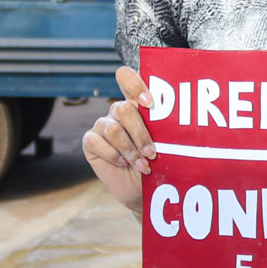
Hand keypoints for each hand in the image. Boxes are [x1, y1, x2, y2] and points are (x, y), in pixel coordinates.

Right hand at [83, 65, 156, 212]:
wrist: (142, 189)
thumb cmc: (157, 163)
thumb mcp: (165, 143)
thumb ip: (163, 128)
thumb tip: (176, 121)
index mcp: (136, 104)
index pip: (126, 78)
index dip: (134, 84)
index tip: (150, 103)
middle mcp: (118, 111)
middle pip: (124, 109)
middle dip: (140, 133)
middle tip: (152, 152)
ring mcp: (102, 125)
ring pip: (113, 129)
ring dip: (130, 150)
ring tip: (142, 164)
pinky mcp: (90, 141)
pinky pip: (97, 142)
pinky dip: (113, 155)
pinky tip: (123, 163)